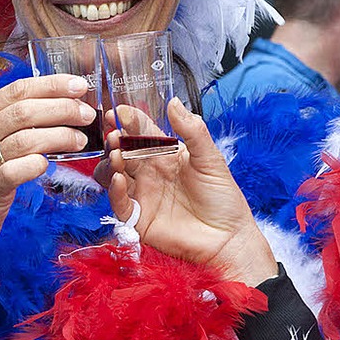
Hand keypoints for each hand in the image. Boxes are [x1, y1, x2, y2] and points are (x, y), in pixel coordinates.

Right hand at [0, 74, 96, 254]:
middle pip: (24, 112)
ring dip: (60, 136)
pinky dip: (37, 164)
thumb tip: (62, 101)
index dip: (51, 85)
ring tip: (80, 140)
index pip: (17, 91)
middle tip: (86, 114)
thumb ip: (16, 119)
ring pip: (24, 140)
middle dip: (62, 109)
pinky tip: (50, 163)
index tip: (78, 85)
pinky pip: (15, 171)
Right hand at [98, 97, 277, 284]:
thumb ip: (193, 131)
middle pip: (122, 151)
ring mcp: (143, 194)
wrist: (228, 237)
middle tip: (114, 134)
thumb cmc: (222, 198)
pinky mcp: (139, 218)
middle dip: (115, 141)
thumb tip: (174, 102)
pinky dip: (116, 190)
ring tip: (117, 155)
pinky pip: (119, 203)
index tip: (119, 111)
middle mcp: (150, 173)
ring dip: (111, 164)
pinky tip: (122, 179)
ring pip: (114, 175)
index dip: (129, 121)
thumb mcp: (211, 159)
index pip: (142, 132)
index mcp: (166, 155)